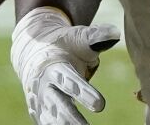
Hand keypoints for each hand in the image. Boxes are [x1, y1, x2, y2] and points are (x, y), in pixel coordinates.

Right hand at [11, 8, 120, 124]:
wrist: (35, 52)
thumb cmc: (65, 45)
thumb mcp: (78, 37)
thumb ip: (96, 37)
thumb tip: (115, 33)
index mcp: (54, 67)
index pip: (69, 82)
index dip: (83, 93)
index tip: (100, 105)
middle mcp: (44, 87)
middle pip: (57, 106)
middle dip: (72, 119)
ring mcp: (39, 101)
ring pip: (51, 119)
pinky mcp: (39, 112)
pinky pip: (47, 124)